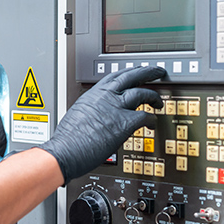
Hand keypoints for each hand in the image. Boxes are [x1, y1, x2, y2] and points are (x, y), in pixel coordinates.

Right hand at [40, 65, 164, 183]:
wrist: (65, 151)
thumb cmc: (67, 140)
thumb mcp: (77, 115)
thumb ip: (92, 110)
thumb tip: (98, 116)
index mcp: (93, 94)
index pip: (115, 75)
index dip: (129, 72)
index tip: (136, 72)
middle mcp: (106, 96)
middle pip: (133, 76)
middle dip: (148, 72)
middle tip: (158, 72)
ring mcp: (116, 108)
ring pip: (143, 93)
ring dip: (154, 97)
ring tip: (159, 102)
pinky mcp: (124, 123)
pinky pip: (146, 117)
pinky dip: (152, 120)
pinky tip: (152, 125)